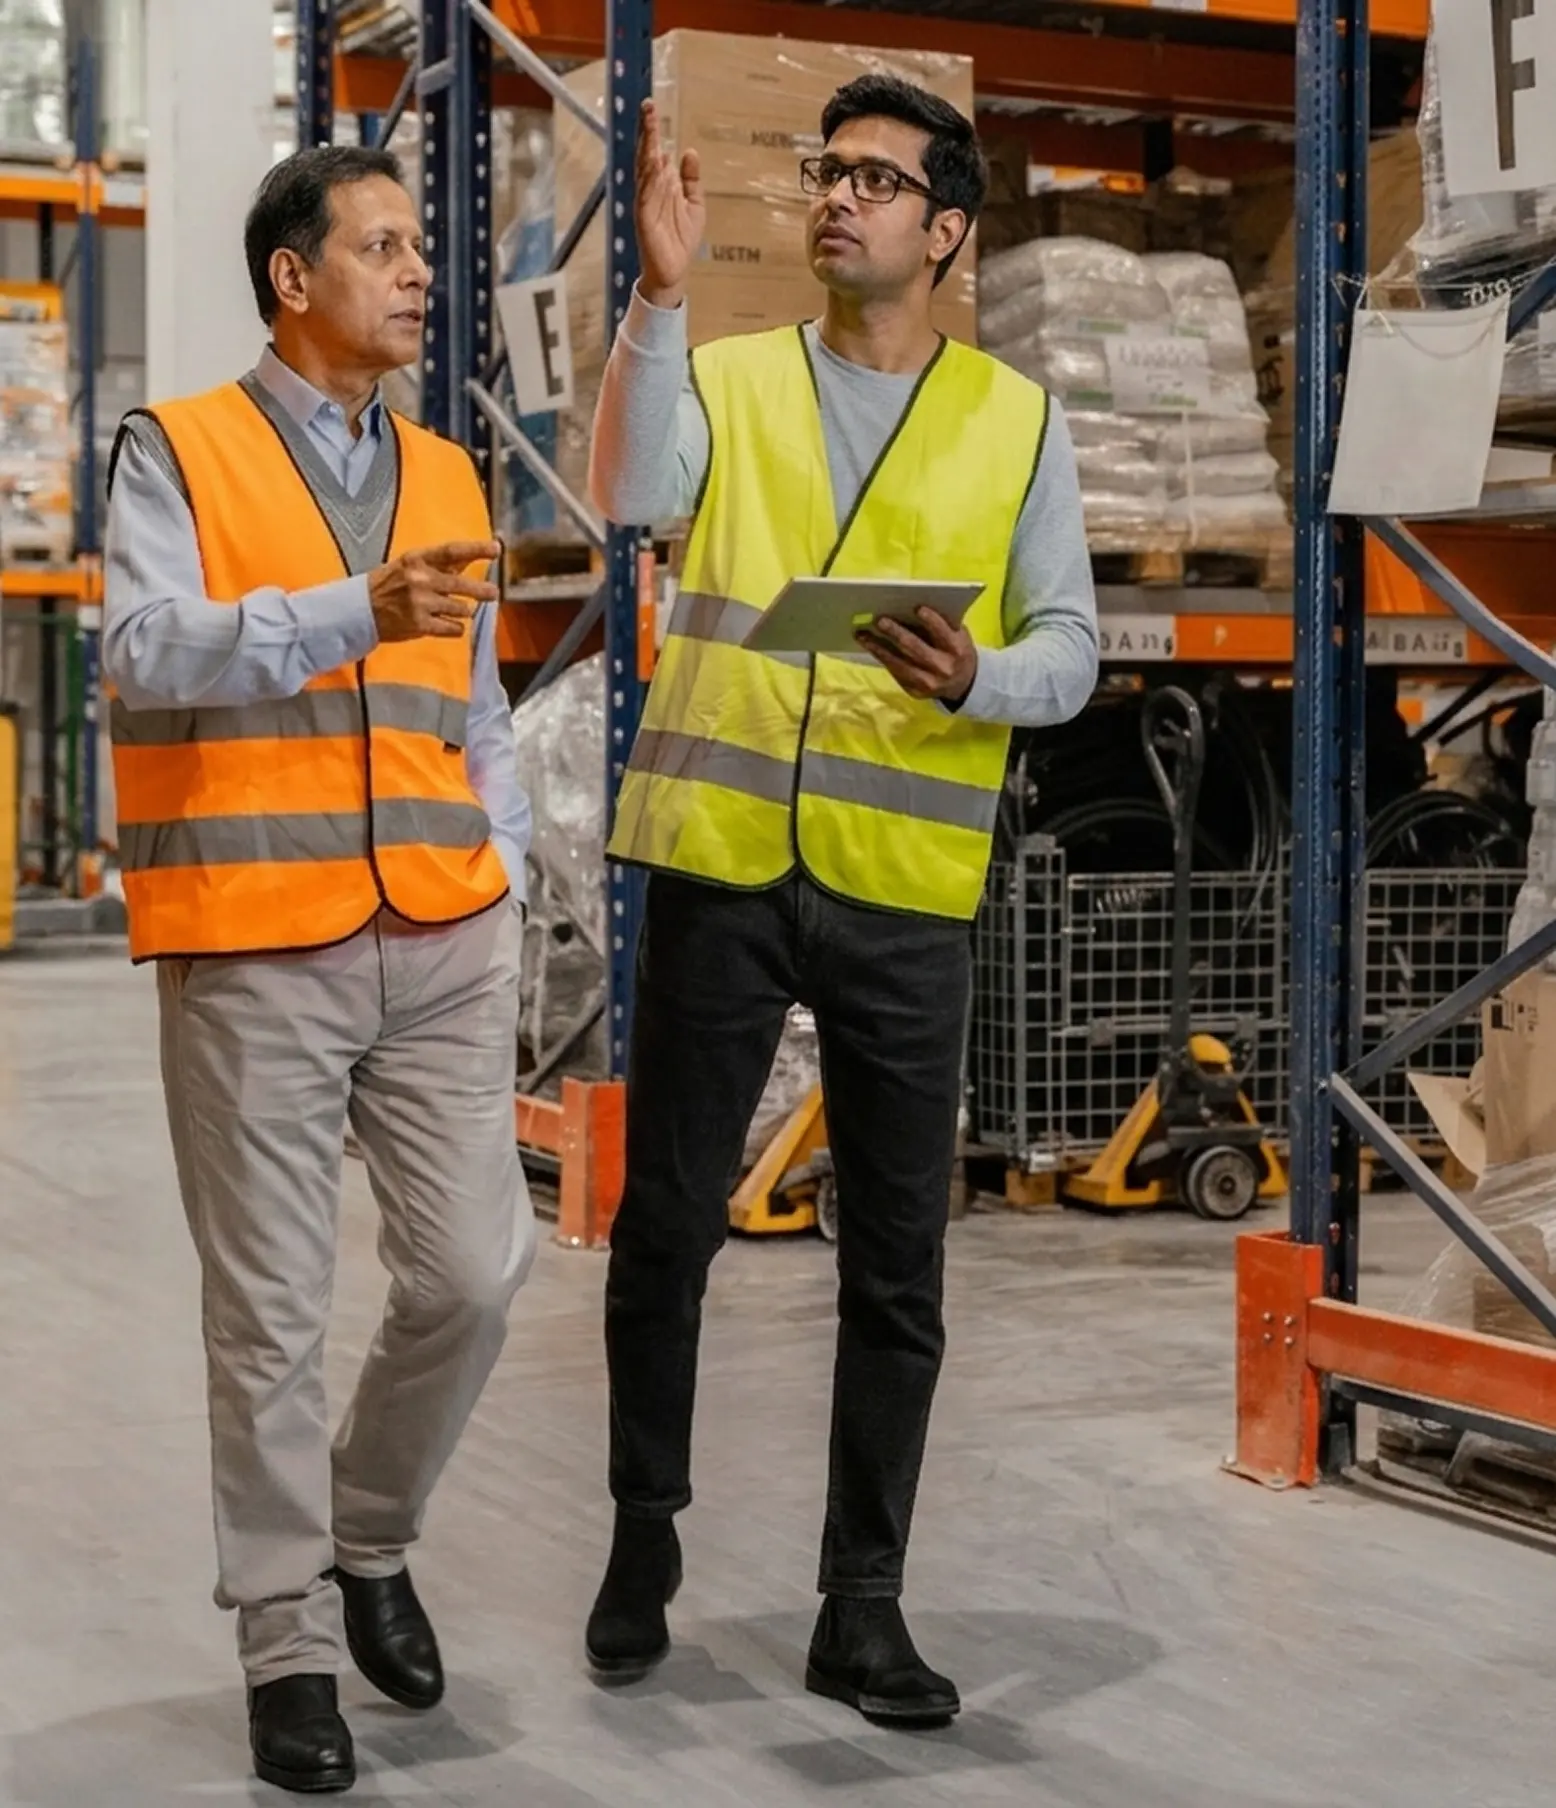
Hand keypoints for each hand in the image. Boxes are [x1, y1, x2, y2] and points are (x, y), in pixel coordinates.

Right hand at [367, 540, 501, 642]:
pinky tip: (448, 625)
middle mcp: (419, 579)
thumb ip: (441, 563)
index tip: (496, 549)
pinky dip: (455, 628)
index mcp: (417, 559)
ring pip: (461, 609)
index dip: (477, 549)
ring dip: (462, 611)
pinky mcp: (420, 625)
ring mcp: (420, 603)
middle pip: (461, 585)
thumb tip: (473, 557)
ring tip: (453, 610)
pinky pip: (454, 629)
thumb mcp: (411, 565)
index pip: (452, 551)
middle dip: (481, 590)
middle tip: (493, 593)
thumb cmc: (390, 584)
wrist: (361, 610)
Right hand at [635, 99, 704, 308]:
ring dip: (646, 148)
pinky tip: (654, 162)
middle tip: (648, 106)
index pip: (654, 151)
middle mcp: (650, 190)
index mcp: (661, 184)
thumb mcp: (694, 204)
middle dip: (647, 131)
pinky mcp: (644, 219)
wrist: (674, 272)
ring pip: (644, 170)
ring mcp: (645, 203)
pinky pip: (646, 195)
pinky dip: (650, 179)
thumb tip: (689, 151)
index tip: (652, 107)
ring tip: (650, 125)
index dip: (652, 130)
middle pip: (646, 155)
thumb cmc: (681, 239)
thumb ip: (691, 179)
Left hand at [857, 608, 978, 704]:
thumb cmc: (955, 649)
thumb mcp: (957, 635)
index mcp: (957, 650)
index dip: (931, 621)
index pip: (943, 633)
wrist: (962, 683)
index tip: (917, 608)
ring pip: (900, 664)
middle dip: (896, 633)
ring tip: (862, 634)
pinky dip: (882, 658)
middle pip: (916, 648)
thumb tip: (908, 607)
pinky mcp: (915, 691)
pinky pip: (896, 673)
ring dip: (879, 647)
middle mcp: (943, 668)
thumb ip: (941, 624)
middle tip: (880, 620)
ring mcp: (928, 683)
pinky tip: (870, 646)